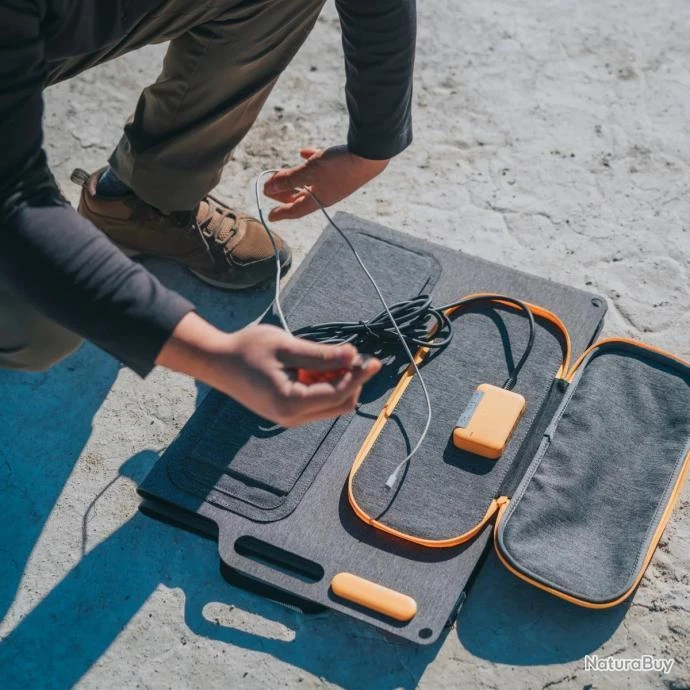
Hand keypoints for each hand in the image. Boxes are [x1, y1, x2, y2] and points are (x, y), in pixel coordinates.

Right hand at [157, 313, 380, 426]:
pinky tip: (316, 366)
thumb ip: (320, 355)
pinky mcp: (287, 412)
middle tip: (349, 354)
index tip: (373, 360)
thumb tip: (353, 356)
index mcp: (291, 402)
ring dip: (338, 383)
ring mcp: (289, 417)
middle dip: (351, 381)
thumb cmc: (247, 349)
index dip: (359, 376)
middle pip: (340, 405)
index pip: (339, 393)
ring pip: (330, 406)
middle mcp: (291, 417)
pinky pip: (317, 404)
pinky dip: (325, 386)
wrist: (217, 362)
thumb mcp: (286, 346)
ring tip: (327, 358)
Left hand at [263, 146, 388, 220]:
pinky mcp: (341, 169)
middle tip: (270, 190)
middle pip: (301, 197)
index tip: (269, 216)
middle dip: (284, 194)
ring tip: (283, 173)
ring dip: (296, 179)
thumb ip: (287, 179)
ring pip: (310, 183)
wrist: (370, 154)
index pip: (295, 210)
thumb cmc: (339, 166)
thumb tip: (267, 188)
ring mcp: (335, 182)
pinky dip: (310, 162)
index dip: (281, 213)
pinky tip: (304, 153)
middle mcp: (327, 194)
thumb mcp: (309, 171)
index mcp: (319, 200)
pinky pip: (321, 168)